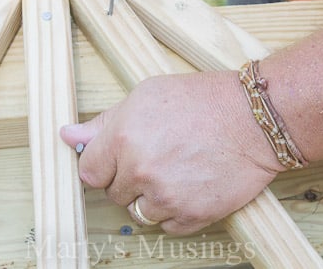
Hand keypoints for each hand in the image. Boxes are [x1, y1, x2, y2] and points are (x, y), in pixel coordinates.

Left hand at [60, 70, 282, 234]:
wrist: (254, 118)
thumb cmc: (202, 100)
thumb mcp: (146, 96)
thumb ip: (103, 121)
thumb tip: (68, 135)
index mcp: (123, 138)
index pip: (88, 172)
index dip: (103, 165)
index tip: (116, 160)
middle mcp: (140, 170)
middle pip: (113, 193)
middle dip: (128, 178)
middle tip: (156, 156)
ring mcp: (166, 196)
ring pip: (139, 212)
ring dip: (151, 197)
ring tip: (175, 171)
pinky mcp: (192, 215)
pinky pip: (167, 226)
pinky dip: (175, 211)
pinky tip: (189, 186)